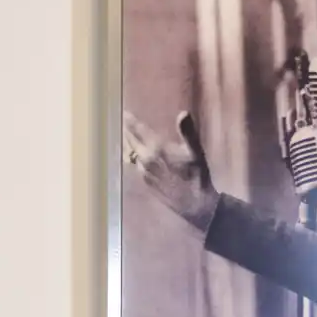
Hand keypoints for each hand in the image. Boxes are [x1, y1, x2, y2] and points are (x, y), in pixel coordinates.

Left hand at [123, 111, 218, 229]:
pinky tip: (132, 153)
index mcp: (157, 149)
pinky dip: (131, 155)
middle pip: (131, 141)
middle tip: (120, 120)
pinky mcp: (144, 180)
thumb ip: (188, 132)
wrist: (193, 204)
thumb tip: (183, 113)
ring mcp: (143, 171)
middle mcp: (145, 159)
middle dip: (126, 130)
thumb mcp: (195, 152)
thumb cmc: (197, 175)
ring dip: (126, 142)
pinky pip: (134, 164)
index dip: (131, 121)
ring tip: (123, 134)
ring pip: (130, 153)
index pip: (139, 131)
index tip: (123, 112)